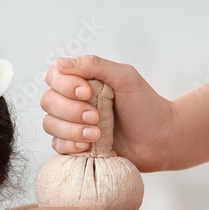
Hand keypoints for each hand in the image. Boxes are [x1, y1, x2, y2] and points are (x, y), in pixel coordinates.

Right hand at [40, 55, 175, 171]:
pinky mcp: (75, 145)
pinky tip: (87, 146)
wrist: (161, 140)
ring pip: (49, 124)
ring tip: (97, 134)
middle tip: (97, 117)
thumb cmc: (146, 106)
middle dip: (70, 110)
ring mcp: (72, 124)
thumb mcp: (125, 77)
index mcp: (82, 80)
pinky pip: (56, 145)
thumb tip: (60, 62)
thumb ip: (95, 65)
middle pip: (48, 101)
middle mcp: (72, 100)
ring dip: (71, 130)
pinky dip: (69, 145)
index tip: (88, 92)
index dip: (64, 85)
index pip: (53, 76)